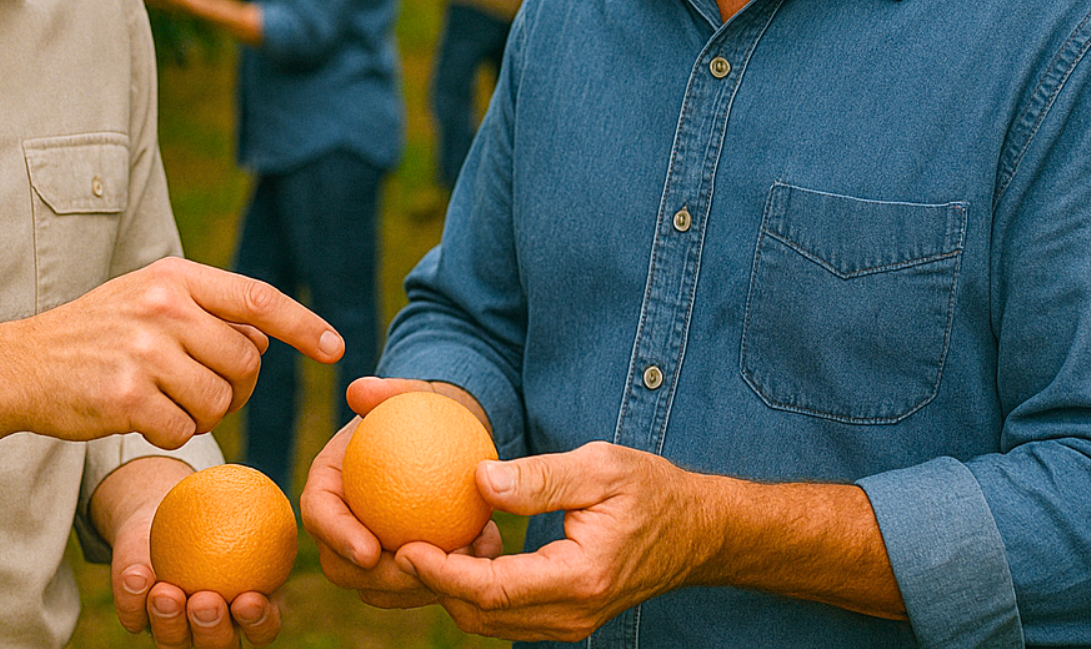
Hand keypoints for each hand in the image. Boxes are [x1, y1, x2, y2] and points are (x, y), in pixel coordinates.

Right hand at [0, 256, 343, 449]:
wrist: (20, 365)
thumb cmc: (95, 335)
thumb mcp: (149, 299)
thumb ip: (205, 311)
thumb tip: (261, 341)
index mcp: (175, 277)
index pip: (257, 299)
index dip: (302, 325)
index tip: (334, 348)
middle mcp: (163, 307)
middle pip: (245, 362)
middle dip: (237, 388)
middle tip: (205, 393)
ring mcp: (144, 351)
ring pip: (219, 401)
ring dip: (203, 415)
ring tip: (166, 401)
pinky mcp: (126, 396)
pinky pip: (183, 430)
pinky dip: (172, 434)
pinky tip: (143, 418)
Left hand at [104, 465, 284, 648]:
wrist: (171, 516)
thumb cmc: (221, 512)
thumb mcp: (241, 508)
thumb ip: (258, 512)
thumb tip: (278, 501)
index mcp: (249, 612)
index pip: (263, 628)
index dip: (260, 622)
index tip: (251, 598)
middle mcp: (213, 630)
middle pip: (218, 645)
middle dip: (212, 630)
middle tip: (205, 600)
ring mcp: (175, 630)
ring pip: (173, 641)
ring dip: (169, 621)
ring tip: (165, 593)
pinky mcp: (139, 618)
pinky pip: (134, 615)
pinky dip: (133, 597)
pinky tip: (136, 576)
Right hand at [301, 377, 501, 610]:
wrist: (446, 437)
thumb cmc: (421, 413)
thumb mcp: (412, 396)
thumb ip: (389, 392)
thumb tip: (361, 391)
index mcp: (327, 486)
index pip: (318, 515)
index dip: (337, 537)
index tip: (371, 550)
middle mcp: (341, 526)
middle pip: (342, 568)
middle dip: (380, 579)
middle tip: (425, 568)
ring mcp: (371, 552)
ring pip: (383, 589)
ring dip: (422, 585)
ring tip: (464, 556)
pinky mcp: (405, 566)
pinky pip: (421, 585)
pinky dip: (451, 577)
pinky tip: (486, 549)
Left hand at [393, 442, 719, 642]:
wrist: (697, 532)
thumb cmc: (650, 490)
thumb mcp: (602, 467)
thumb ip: (542, 477)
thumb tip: (478, 479)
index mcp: (580, 577)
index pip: (495, 589)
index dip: (443, 573)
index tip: (404, 545)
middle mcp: (573, 613)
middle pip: (481, 615)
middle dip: (433, 586)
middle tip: (392, 545)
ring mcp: (569, 622)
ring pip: (489, 620)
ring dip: (450, 589)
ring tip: (415, 546)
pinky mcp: (564, 617)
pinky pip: (505, 613)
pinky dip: (474, 589)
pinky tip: (458, 549)